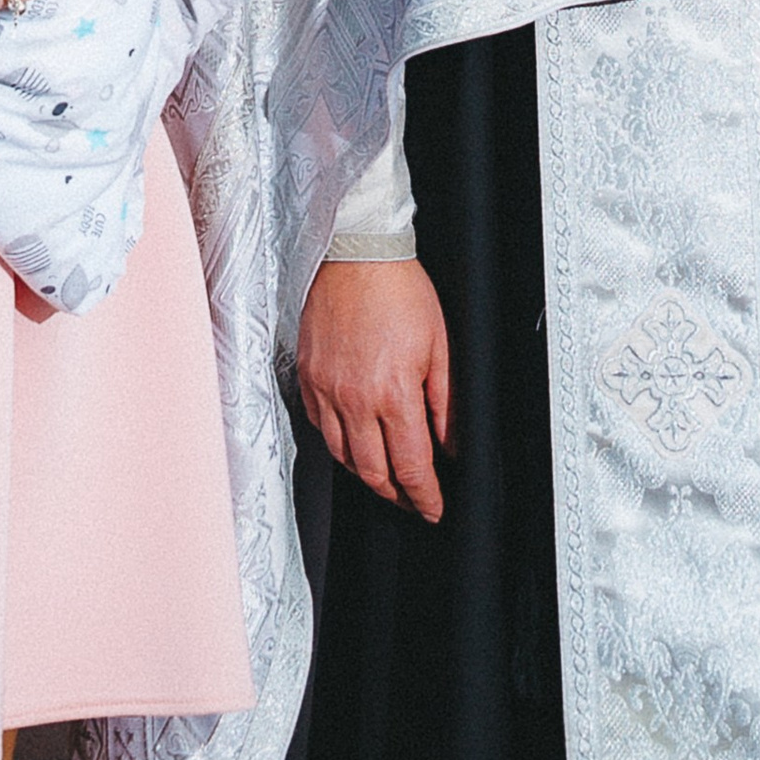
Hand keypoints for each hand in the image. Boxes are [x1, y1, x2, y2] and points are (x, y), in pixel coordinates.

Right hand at [296, 257, 451, 521]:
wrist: (357, 251)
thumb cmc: (400, 289)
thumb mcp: (441, 345)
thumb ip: (447, 404)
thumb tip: (451, 445)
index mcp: (393, 393)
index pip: (411, 466)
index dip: (425, 497)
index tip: (434, 508)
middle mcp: (354, 398)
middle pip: (373, 472)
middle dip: (396, 493)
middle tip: (412, 497)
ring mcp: (325, 388)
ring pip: (342, 456)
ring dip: (366, 473)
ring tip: (384, 474)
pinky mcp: (307, 374)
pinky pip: (318, 425)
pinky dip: (337, 441)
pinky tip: (351, 438)